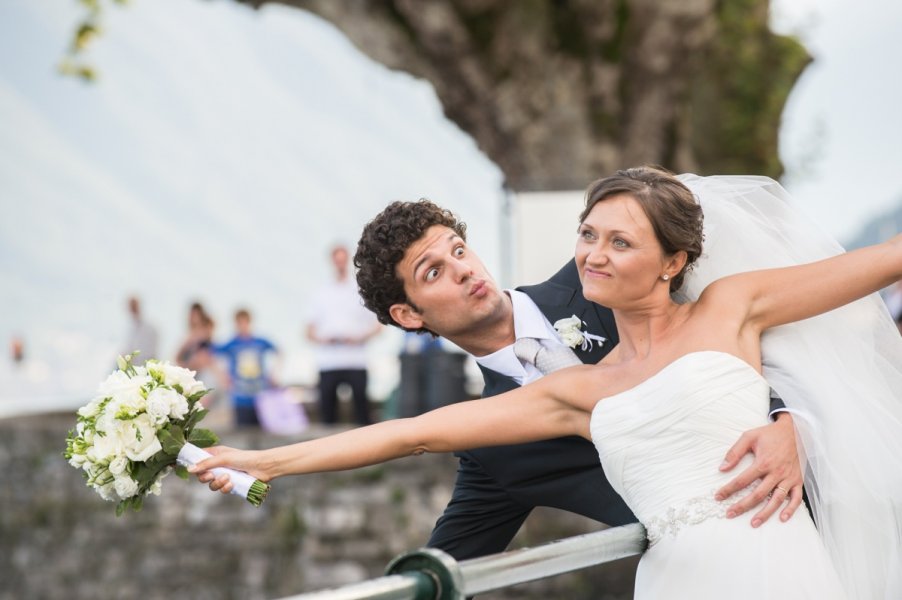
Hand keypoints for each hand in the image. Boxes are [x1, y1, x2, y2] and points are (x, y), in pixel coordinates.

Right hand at [188, 445, 268, 494]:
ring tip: (227, 478)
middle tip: (212, 475)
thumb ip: (206, 464)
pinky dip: (225, 488)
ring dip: (217, 483)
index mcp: (215, 454)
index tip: (189, 469)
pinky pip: (221, 490)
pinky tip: (232, 484)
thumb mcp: (223, 458)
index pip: (198, 458)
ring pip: (211, 484)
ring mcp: (224, 475)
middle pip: (202, 475)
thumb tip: (189, 469)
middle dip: (205, 477)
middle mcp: (218, 465)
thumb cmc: (244, 458)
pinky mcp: (231, 484)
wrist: (262, 467)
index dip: (193, 464)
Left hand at [715, 412, 802, 526]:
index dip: (729, 489)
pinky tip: (782, 518)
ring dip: (765, 513)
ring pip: (776, 500)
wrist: (795, 430)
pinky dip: (791, 509)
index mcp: (763, 462)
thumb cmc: (770, 434)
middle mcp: (776, 473)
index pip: (742, 480)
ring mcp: (788, 478)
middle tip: (730, 514)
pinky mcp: (798, 480)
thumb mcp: (749, 437)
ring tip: (753, 523)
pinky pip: (796, 498)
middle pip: (758, 494)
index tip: (718, 497)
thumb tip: (722, 468)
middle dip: (742, 506)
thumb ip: (735, 452)